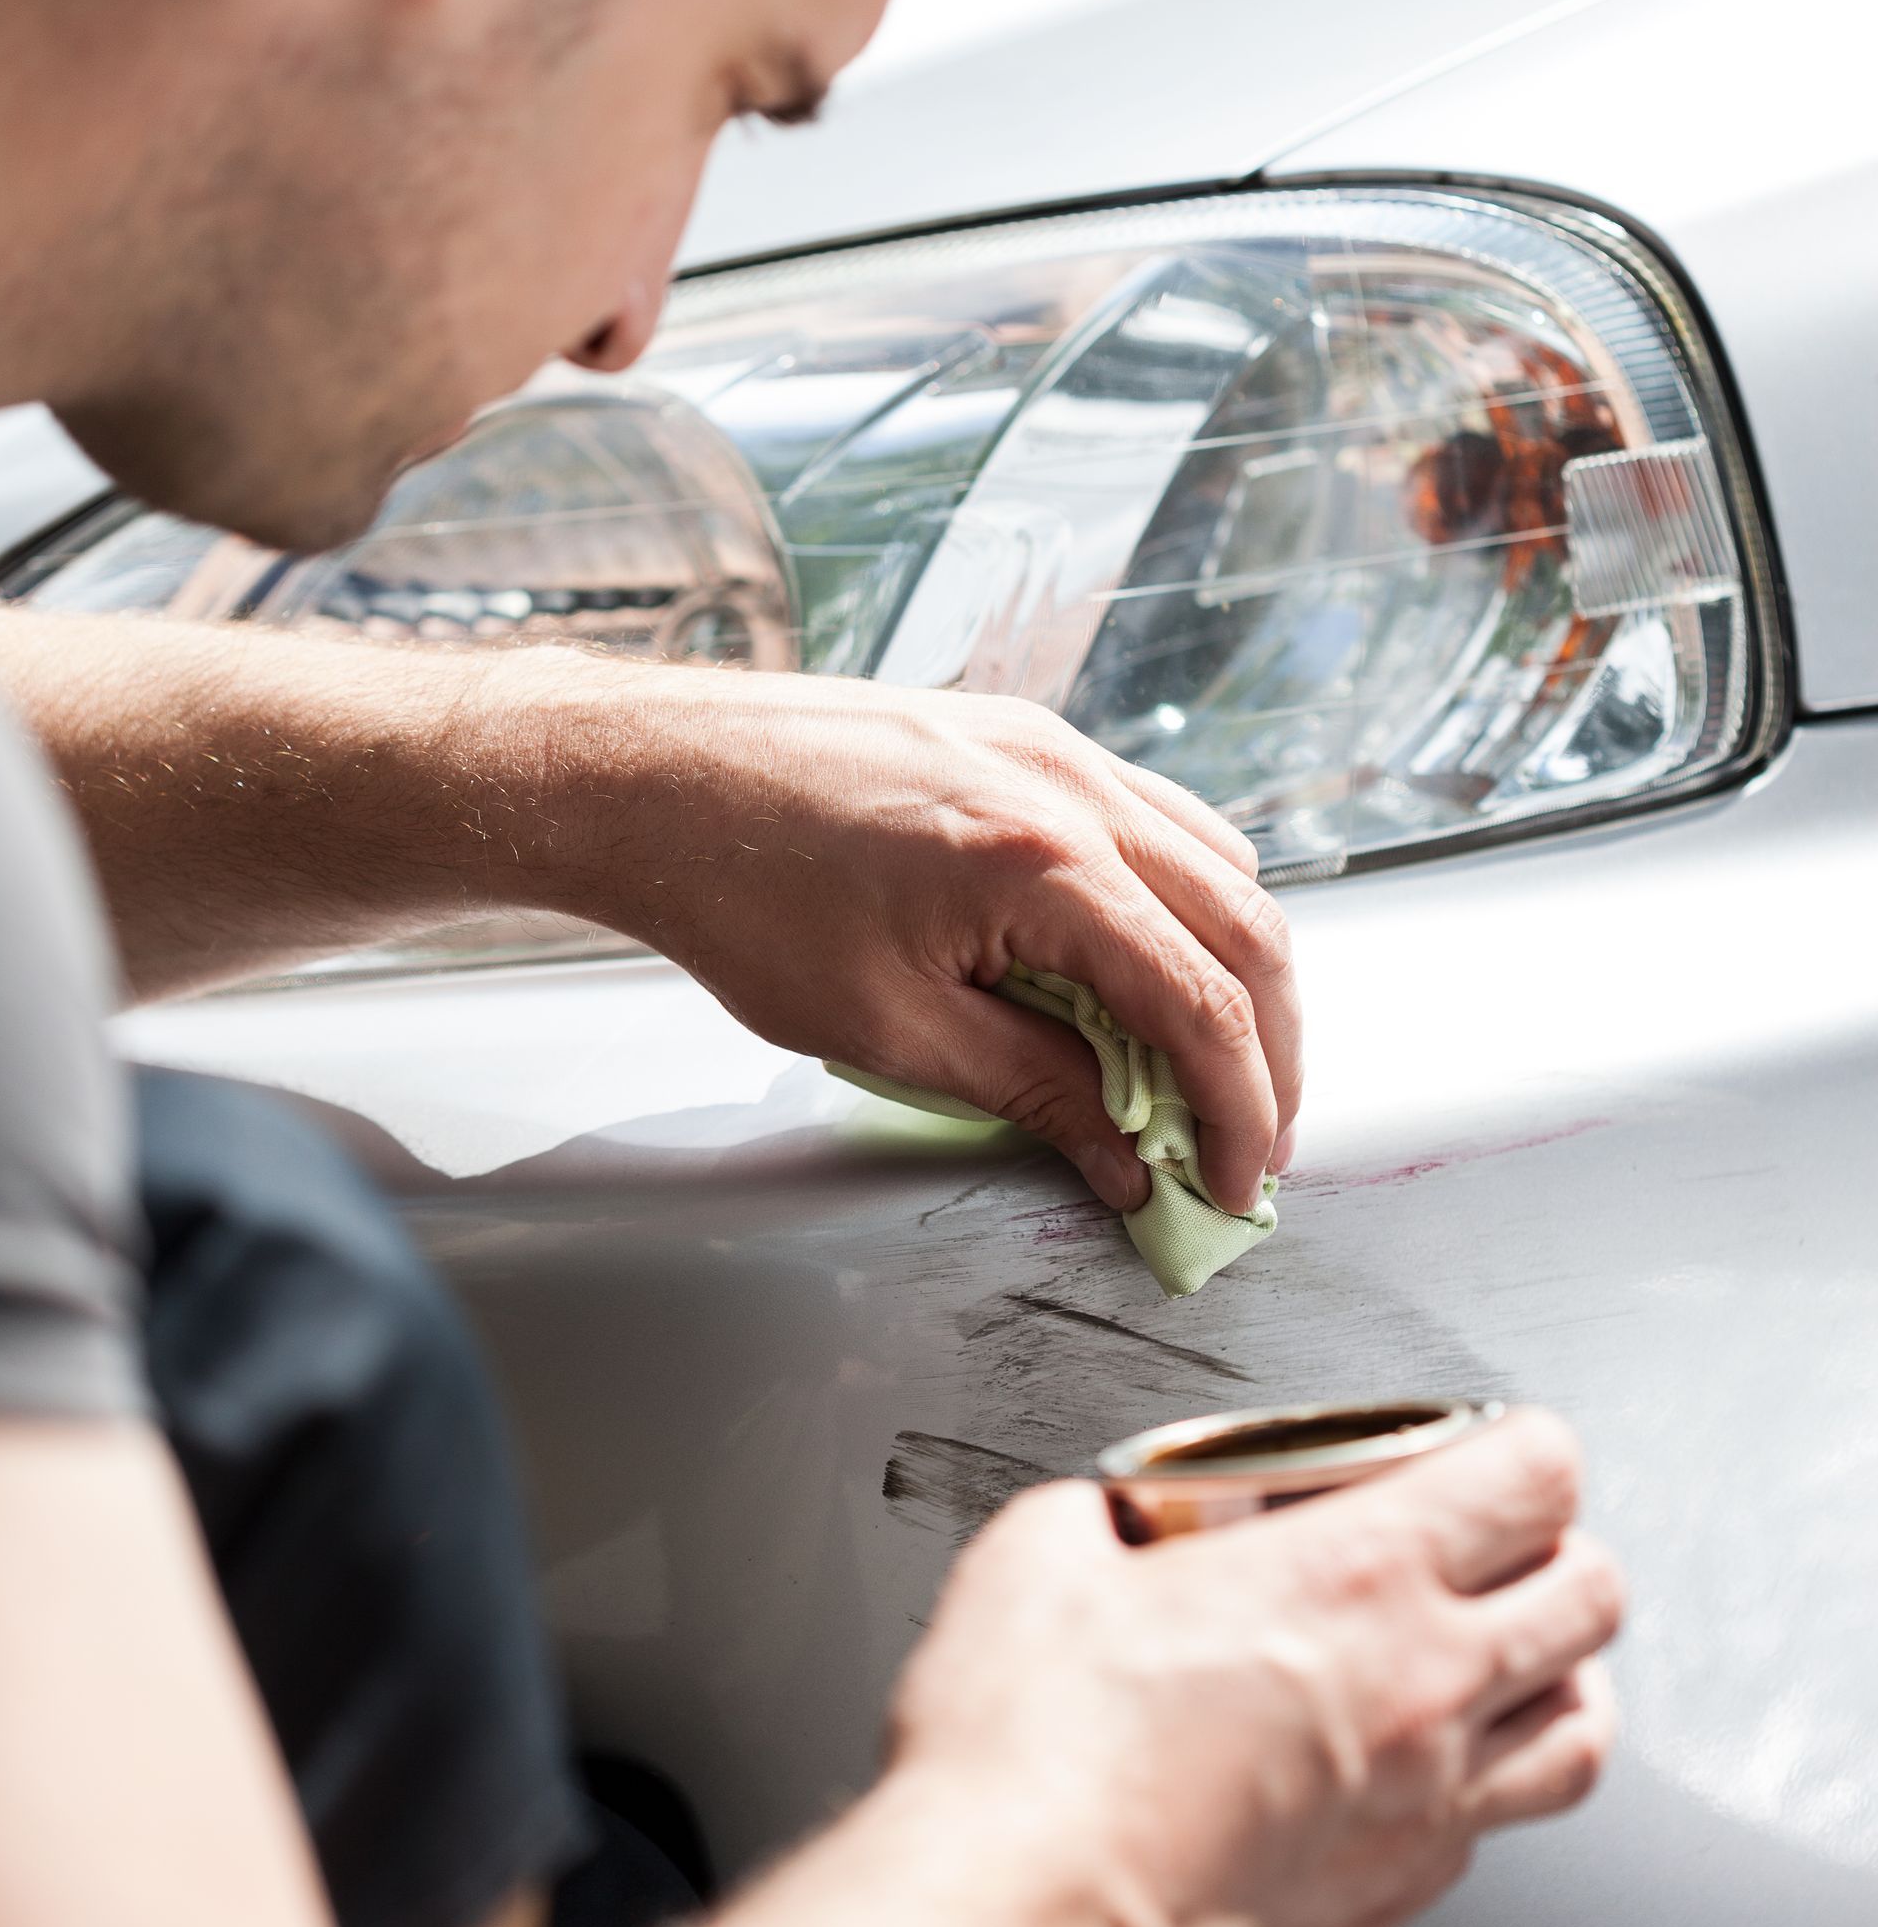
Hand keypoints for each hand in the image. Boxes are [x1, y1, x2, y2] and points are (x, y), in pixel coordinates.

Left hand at [589, 673, 1300, 1214]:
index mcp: (1044, 864)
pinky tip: (1146, 971)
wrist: (657, 777)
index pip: (1203, 1003)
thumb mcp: (890, 1030)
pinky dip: (1183, 906)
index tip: (1233, 1186)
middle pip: (1247, 928)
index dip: (1239, 1112)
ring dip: (1238, 973)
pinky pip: (1158, 822)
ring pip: (1220, 865)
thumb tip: (1123, 1156)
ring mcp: (1057, 750)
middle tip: (1250, 1143)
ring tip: (1209, 1070)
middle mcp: (1073, 788)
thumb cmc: (743, 893)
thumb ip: (1031, 1091)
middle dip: (1269, 1051)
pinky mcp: (1029, 740)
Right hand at [887, 1411, 1620, 1926]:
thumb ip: (1107, 1517)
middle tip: (1487, 1549)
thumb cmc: (1024, 1762)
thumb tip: (1108, 1528)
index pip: (1536, 1476)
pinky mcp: (1388, 1909)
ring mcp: (1422, 1813)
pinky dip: (1475, 1792)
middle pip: (1594, 1594)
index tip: (1483, 1450)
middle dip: (1554, 1551)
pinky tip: (1404, 1779)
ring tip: (1499, 1665)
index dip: (1520, 1446)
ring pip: (1583, 1730)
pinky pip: (1490, 1835)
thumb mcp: (1040, 1555)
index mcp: (1353, 1577)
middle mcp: (1421, 1691)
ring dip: (1554, 1679)